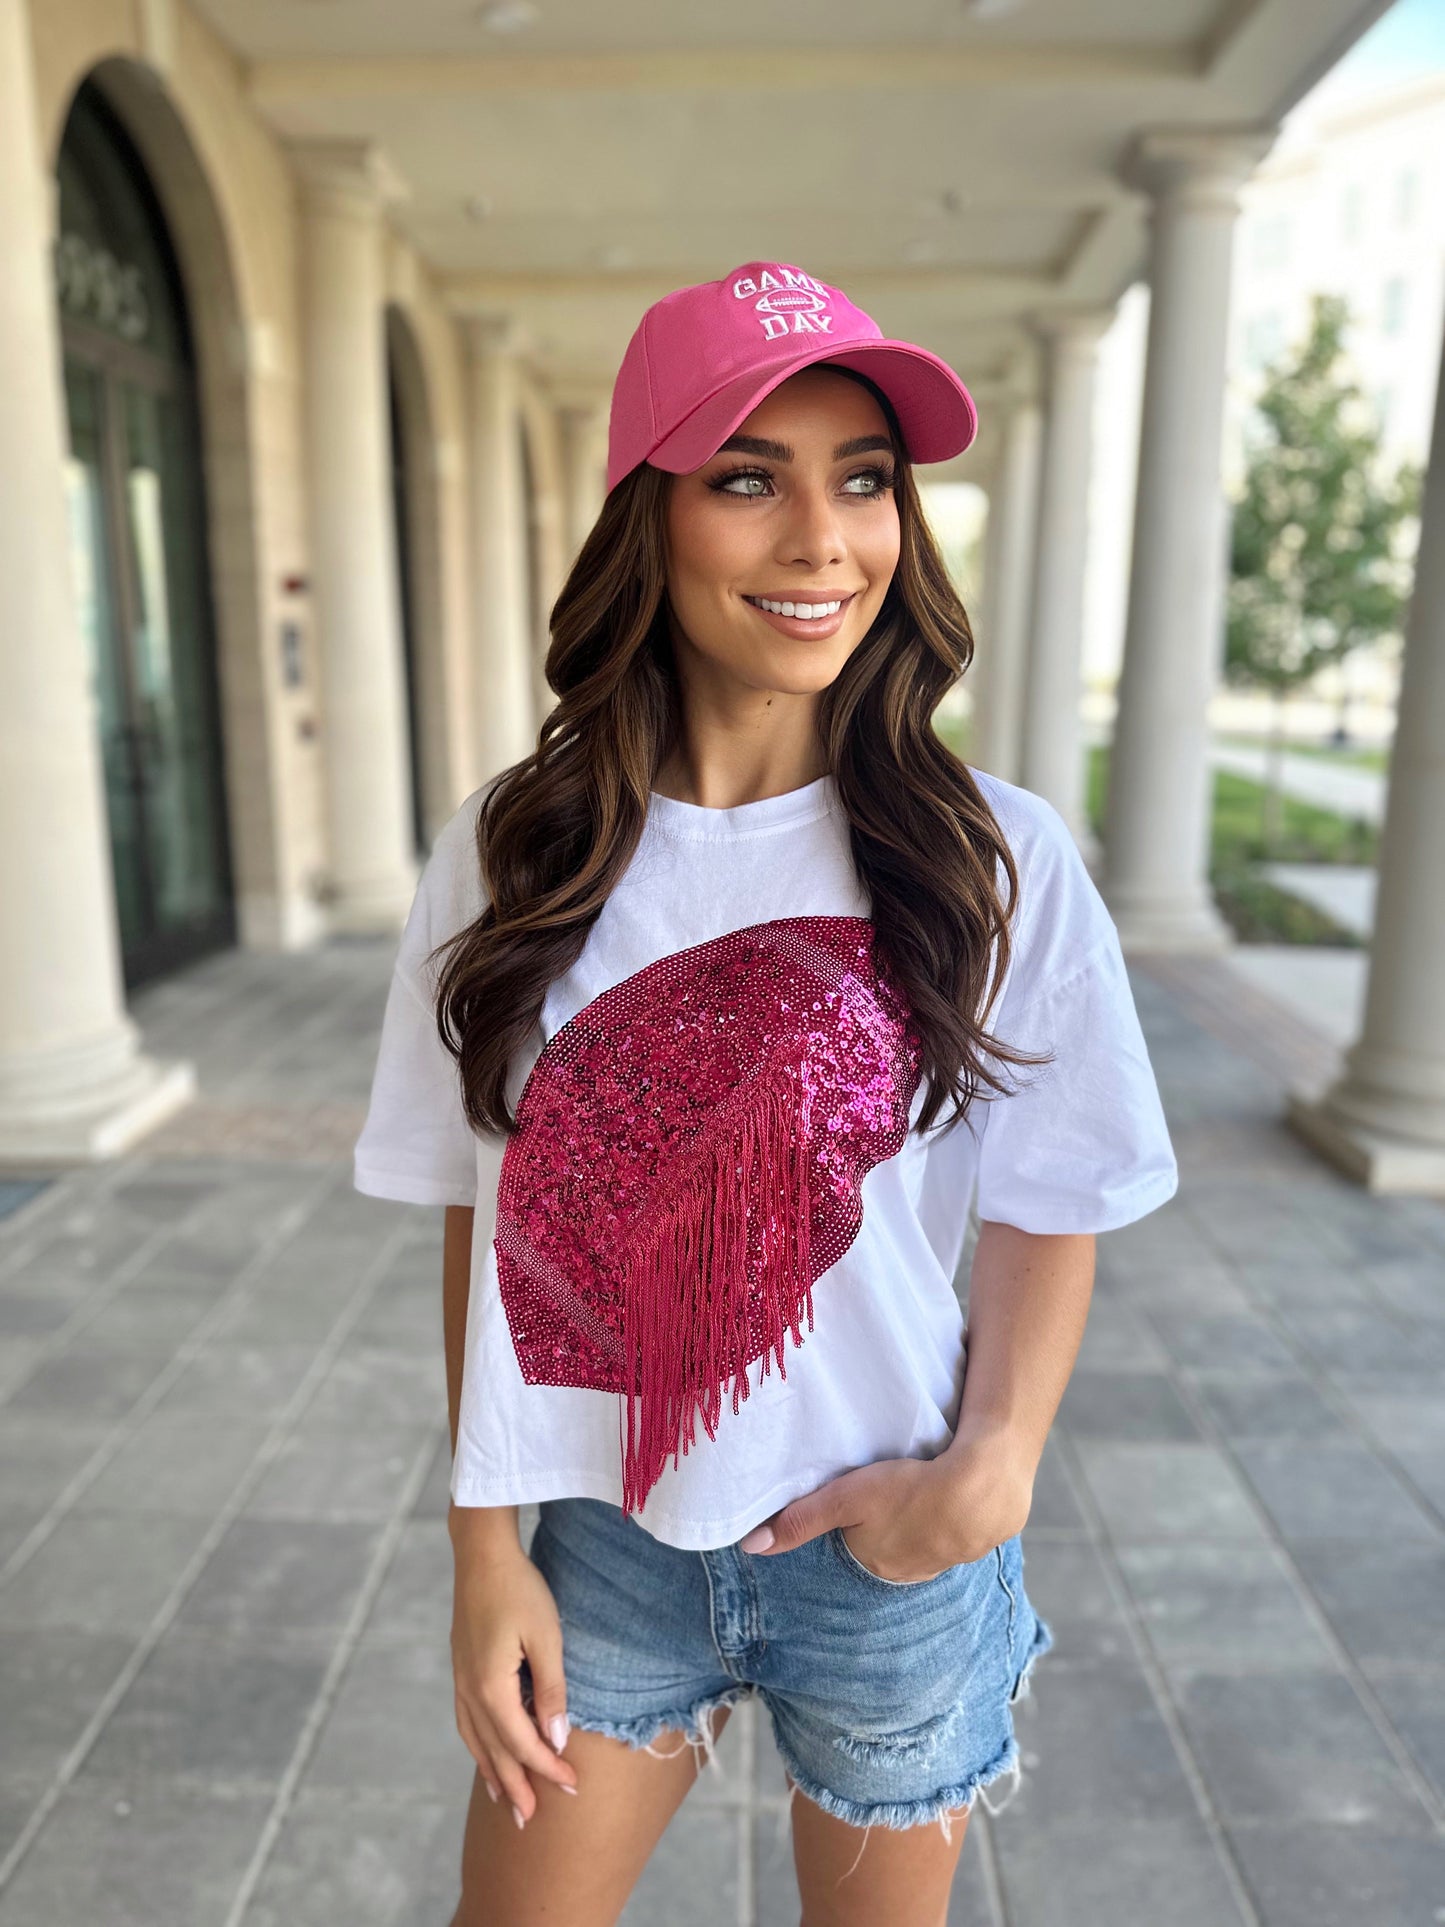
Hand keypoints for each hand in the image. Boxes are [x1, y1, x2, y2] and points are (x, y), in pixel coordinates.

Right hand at [450, 1524, 580, 1824]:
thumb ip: (550, 1690)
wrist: (481, 1554)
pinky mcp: (461, 1669)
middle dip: (517, 1787)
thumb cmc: (520, 1589)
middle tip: (532, 1823)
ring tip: (506, 1803)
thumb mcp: (546, 1636)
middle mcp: (470, 1691)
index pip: (523, 1742)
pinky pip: (467, 1722)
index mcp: (491, 1687)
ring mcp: (461, 1680)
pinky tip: (486, 1753)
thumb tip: (555, 1739)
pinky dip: (478, 1747)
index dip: (547, 1769)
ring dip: (493, 1773)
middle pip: (495, 1751)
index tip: (572, 1788)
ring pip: (477, 1741)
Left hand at [738, 1430, 1034, 1582]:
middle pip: (886, 1544)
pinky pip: (953, 1533)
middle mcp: (908, 1574)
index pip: (854, 1541)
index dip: (854, 1515)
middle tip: (891, 1488)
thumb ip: (800, 1520)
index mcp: (875, 1564)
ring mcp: (945, 1561)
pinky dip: (950, 1518)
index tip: (862, 1492)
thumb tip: (750, 1548)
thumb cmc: (909, 1491)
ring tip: (921, 1490)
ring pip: (920, 1540)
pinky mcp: (976, 1543)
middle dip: (887, 1522)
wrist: (983, 1489)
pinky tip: (951, 1496)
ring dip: (920, 1521)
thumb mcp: (845, 1498)